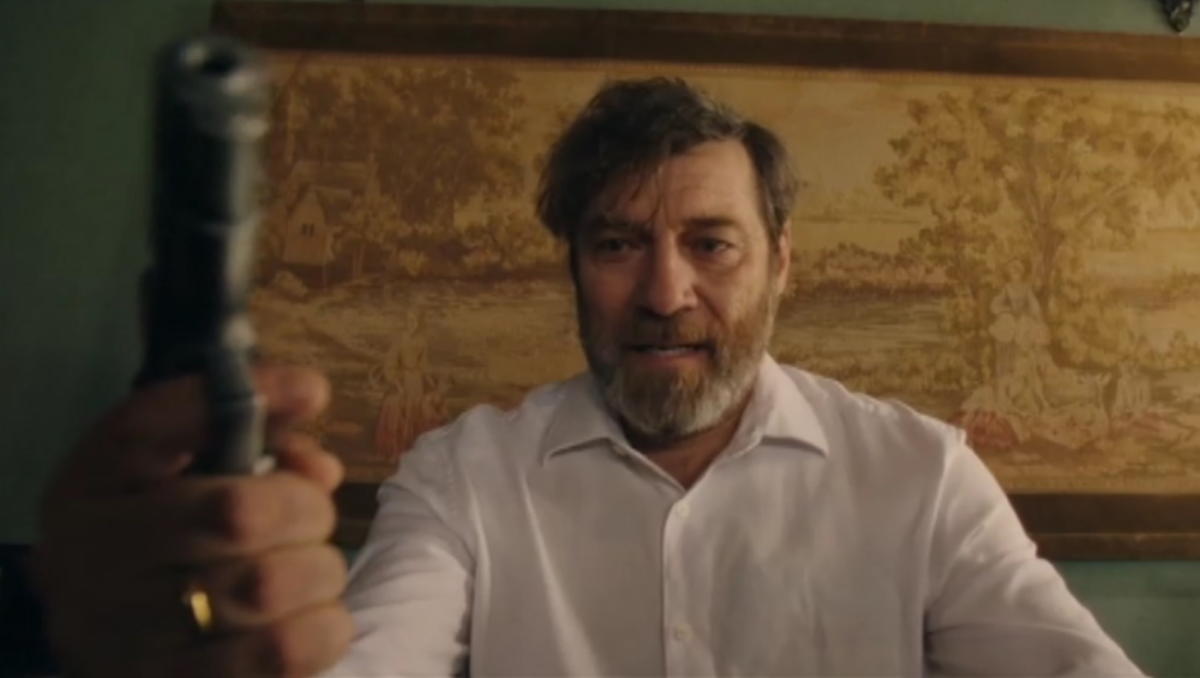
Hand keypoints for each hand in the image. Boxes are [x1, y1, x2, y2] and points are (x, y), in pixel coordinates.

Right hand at [34, 366, 352, 676]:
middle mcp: (89, 569)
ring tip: (306, 571)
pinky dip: (321, 628)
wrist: (121, 621)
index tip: (308, 406)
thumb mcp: (182, 451)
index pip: (169, 436)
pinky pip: (280, 655)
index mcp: (88, 491)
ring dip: (316, 572)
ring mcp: (123, 644)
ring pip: (266, 589)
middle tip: (309, 516)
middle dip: (304, 509)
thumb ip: (249, 419)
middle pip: (238, 516)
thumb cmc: (167, 518)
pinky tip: (309, 616)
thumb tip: (311, 410)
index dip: (263, 421)